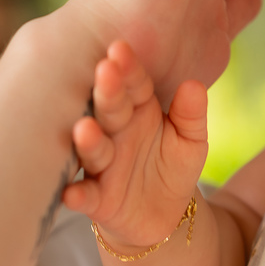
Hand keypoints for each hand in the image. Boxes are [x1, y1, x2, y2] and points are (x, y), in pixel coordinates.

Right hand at [63, 40, 208, 249]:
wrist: (165, 216)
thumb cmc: (173, 166)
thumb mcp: (191, 140)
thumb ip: (191, 114)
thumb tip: (194, 86)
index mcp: (138, 110)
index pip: (134, 85)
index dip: (128, 69)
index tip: (121, 49)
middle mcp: (115, 132)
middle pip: (110, 109)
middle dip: (107, 92)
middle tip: (104, 72)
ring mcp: (103, 165)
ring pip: (94, 150)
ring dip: (88, 140)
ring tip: (85, 128)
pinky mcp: (97, 199)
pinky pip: (85, 196)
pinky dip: (77, 195)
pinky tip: (70, 193)